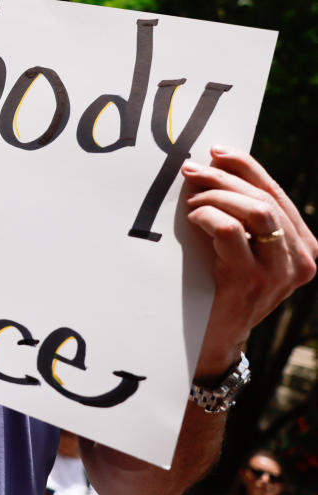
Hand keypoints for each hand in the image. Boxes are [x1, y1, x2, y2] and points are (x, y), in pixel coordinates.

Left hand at [182, 146, 316, 375]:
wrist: (212, 342)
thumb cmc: (221, 289)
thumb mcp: (243, 251)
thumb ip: (243, 218)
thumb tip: (217, 167)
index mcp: (303, 247)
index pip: (276, 193)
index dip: (247, 166)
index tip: (216, 152)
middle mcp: (300, 259)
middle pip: (265, 198)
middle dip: (225, 177)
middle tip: (190, 171)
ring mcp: (279, 273)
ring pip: (255, 211)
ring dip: (216, 196)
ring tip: (191, 201)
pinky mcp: (250, 282)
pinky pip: (230, 231)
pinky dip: (208, 216)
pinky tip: (192, 218)